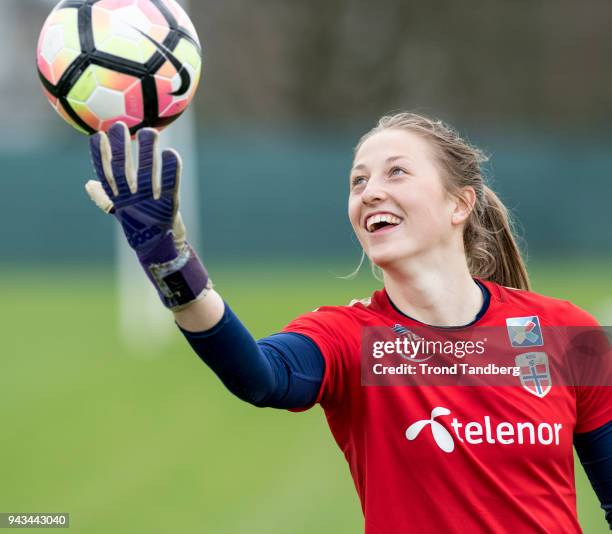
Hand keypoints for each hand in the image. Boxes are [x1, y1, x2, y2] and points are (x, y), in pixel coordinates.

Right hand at [86, 122, 185, 260]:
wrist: (162, 253)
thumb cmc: (143, 229)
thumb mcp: (124, 212)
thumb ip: (107, 198)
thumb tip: (89, 184)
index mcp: (120, 201)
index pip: (106, 175)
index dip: (99, 156)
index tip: (96, 135)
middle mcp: (132, 202)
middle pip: (122, 172)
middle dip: (120, 149)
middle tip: (119, 125)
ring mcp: (150, 206)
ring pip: (147, 175)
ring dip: (147, 153)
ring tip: (149, 131)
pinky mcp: (169, 209)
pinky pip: (170, 186)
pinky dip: (171, 170)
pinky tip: (171, 153)